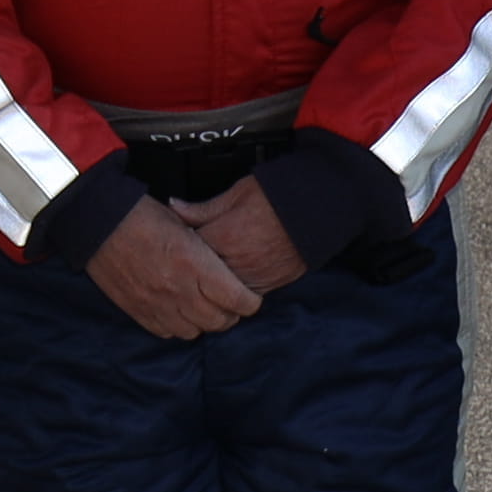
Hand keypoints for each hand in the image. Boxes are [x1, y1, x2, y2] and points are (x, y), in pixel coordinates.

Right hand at [83, 196, 267, 343]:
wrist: (98, 223)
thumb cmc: (142, 215)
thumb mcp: (182, 223)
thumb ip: (205, 249)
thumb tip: (225, 264)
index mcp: (194, 263)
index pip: (236, 299)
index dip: (250, 302)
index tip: (251, 298)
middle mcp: (178, 288)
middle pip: (219, 321)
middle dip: (231, 315)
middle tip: (230, 304)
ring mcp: (156, 304)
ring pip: (194, 331)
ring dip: (204, 323)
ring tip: (204, 309)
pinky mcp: (138, 311)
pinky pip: (167, 332)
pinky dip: (178, 325)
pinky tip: (179, 311)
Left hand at [173, 178, 308, 298]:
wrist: (319, 209)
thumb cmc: (279, 196)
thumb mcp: (237, 194)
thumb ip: (203, 208)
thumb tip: (174, 207)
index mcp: (225, 237)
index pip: (187, 251)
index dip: (177, 248)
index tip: (173, 244)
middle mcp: (238, 263)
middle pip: (200, 276)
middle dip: (191, 270)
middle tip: (183, 263)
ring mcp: (253, 277)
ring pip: (219, 293)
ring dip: (210, 285)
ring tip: (202, 275)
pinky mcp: (269, 286)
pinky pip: (241, 297)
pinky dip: (231, 291)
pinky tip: (225, 282)